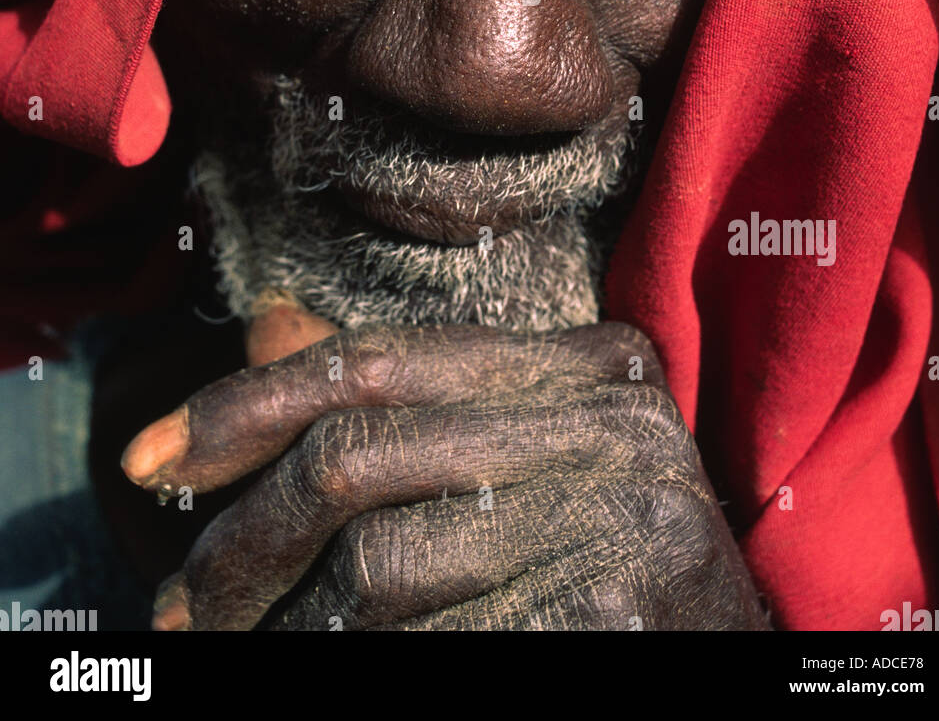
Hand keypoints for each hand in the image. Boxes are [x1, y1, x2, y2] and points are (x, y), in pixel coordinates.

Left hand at [122, 317, 768, 631]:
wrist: (729, 653)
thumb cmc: (604, 557)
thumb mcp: (517, 456)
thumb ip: (403, 399)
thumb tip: (264, 328)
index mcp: (589, 361)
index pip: (377, 360)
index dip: (245, 404)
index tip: (149, 458)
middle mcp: (614, 420)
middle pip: (359, 459)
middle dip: (241, 542)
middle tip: (177, 610)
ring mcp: (627, 518)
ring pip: (379, 566)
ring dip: (286, 626)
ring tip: (243, 655)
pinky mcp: (617, 615)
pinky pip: (434, 646)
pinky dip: (358, 666)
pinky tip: (330, 670)